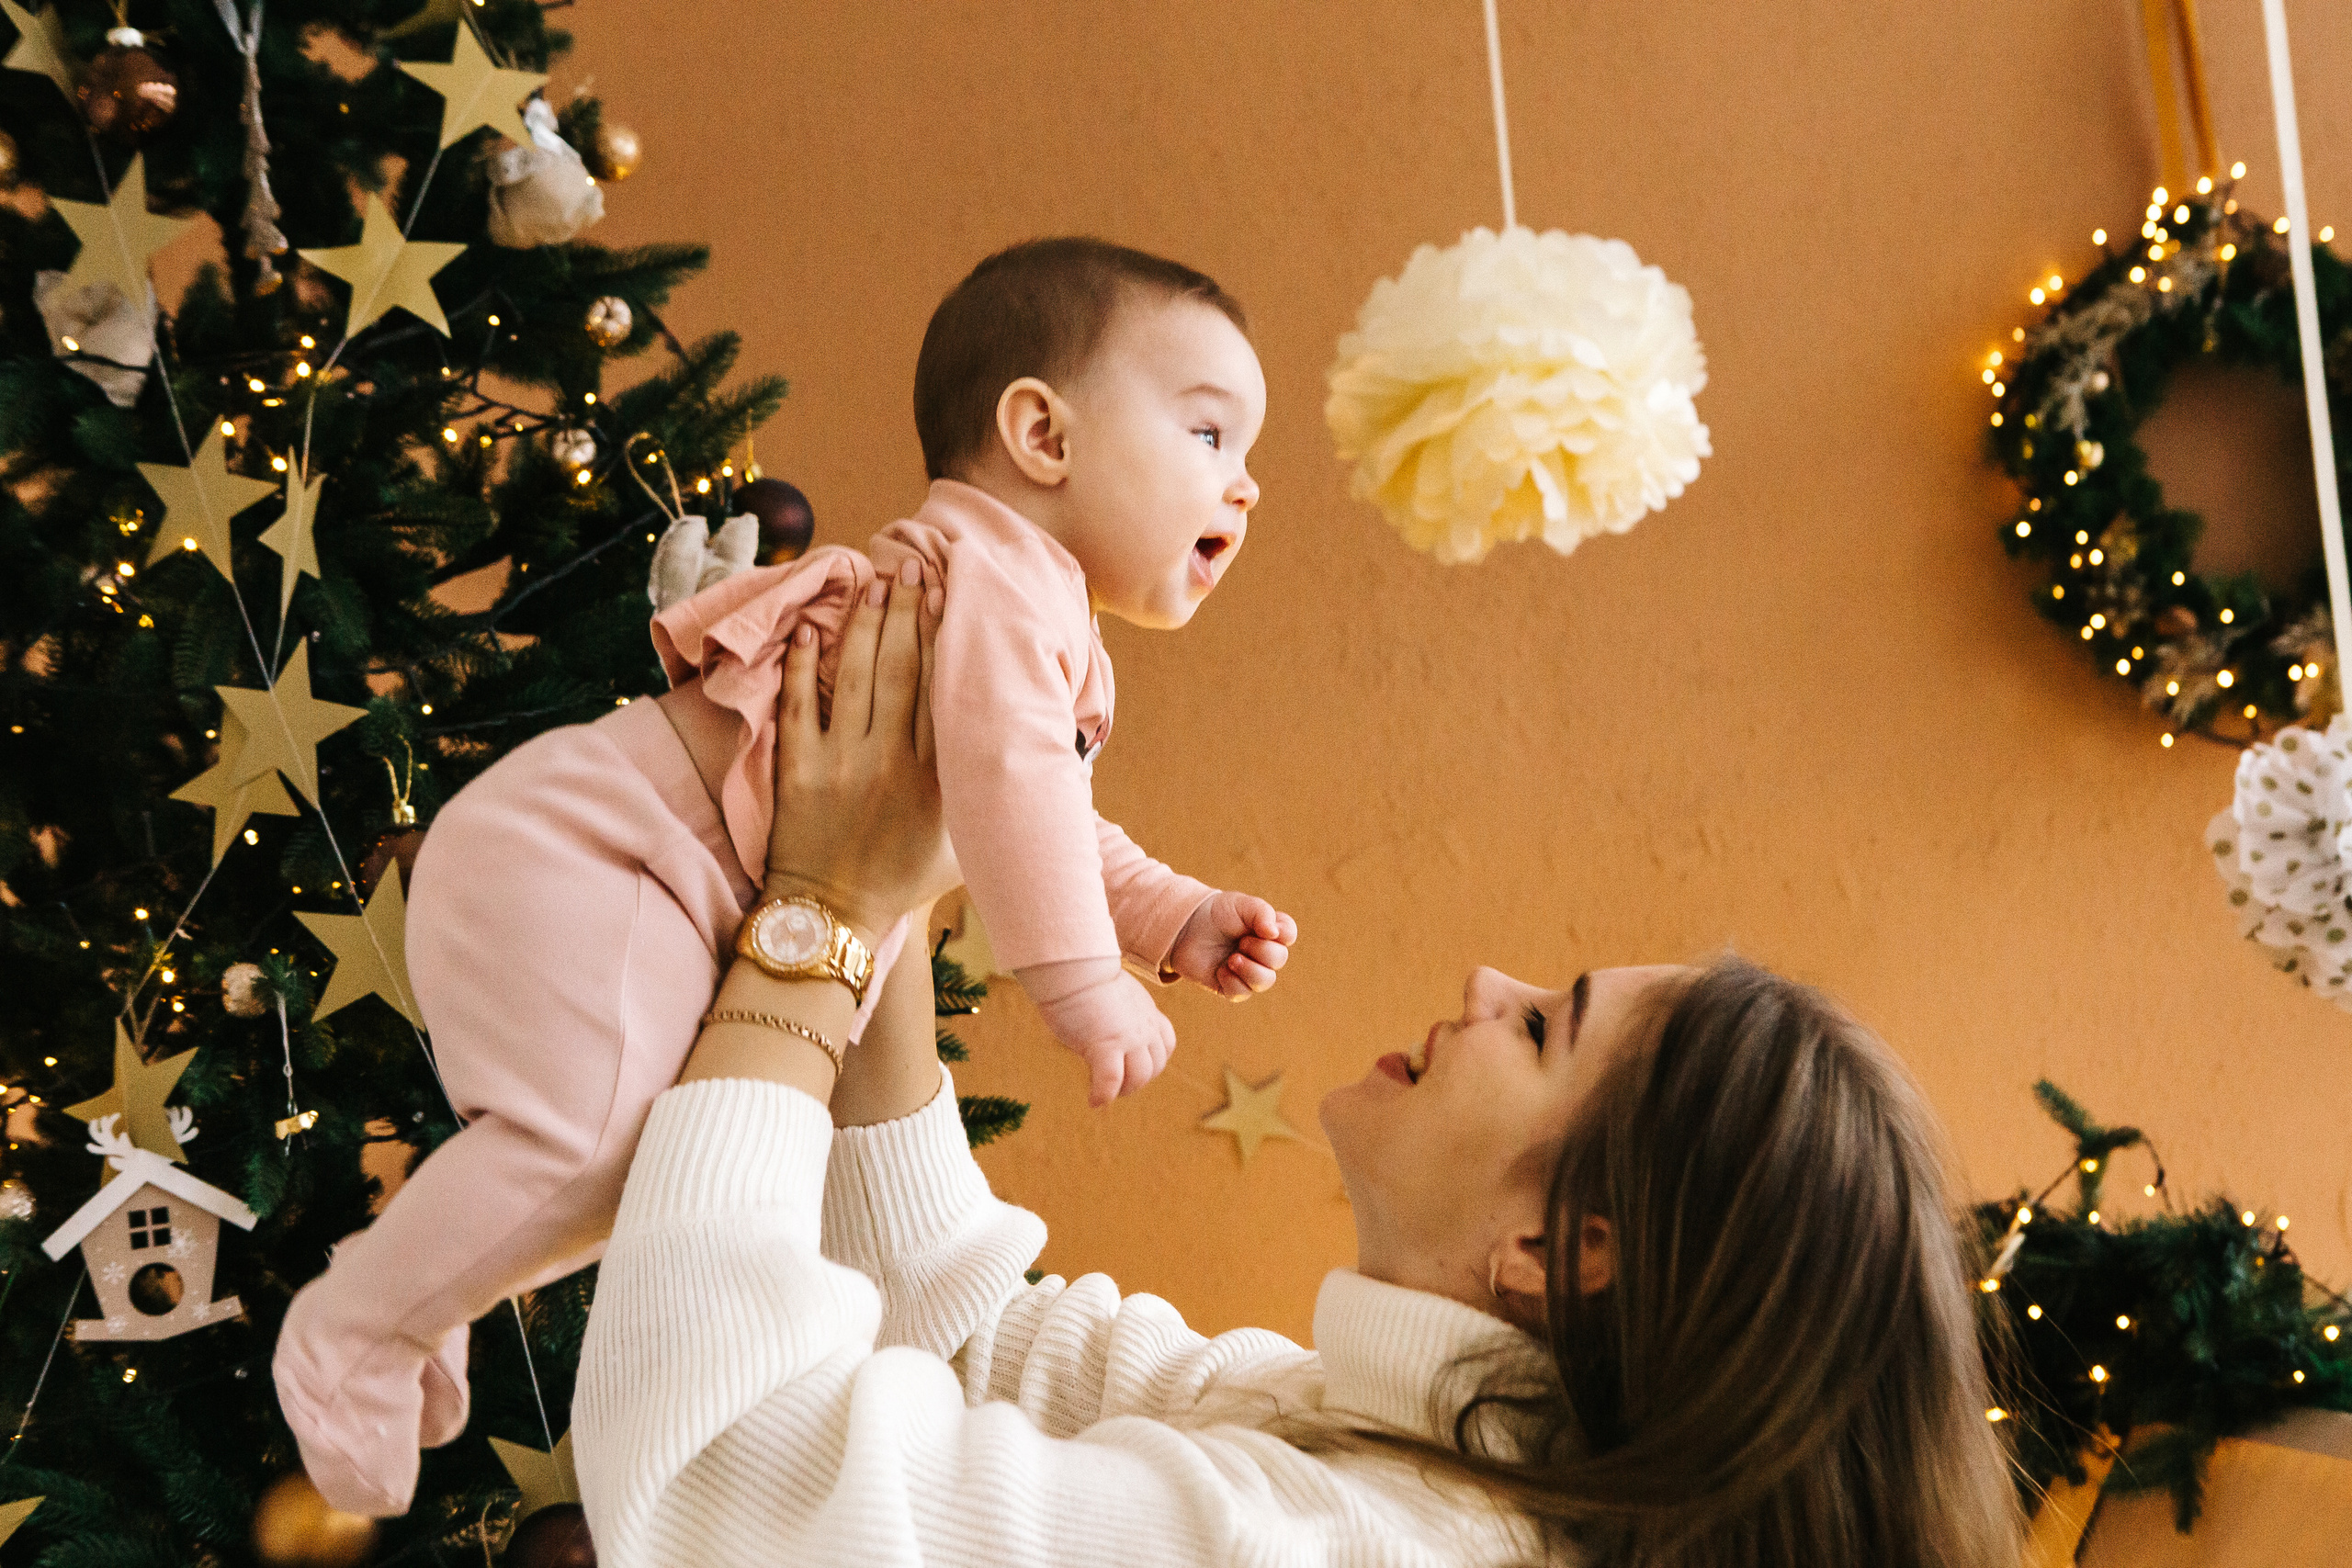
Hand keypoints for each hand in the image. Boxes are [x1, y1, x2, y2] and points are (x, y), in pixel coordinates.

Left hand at [764, 561, 959, 936]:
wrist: (834, 917)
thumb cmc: (903, 880)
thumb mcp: (965, 841)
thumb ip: (989, 792)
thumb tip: (1048, 759)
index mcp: (939, 777)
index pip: (945, 689)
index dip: (947, 635)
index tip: (951, 594)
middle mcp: (893, 762)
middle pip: (903, 669)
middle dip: (908, 611)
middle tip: (911, 566)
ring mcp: (842, 764)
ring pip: (856, 677)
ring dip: (864, 624)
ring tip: (871, 581)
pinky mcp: (798, 772)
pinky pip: (800, 706)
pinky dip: (802, 666)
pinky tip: (810, 629)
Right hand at [1019, 958, 1176, 1106]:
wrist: (1074, 967)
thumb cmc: (1083, 977)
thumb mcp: (1114, 995)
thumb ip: (1119, 1014)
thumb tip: (1106, 1029)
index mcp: (1147, 1012)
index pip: (1166, 1043)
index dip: (1154, 1059)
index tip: (1135, 1064)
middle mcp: (1145, 1027)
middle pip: (1155, 1066)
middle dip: (1139, 1079)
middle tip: (1118, 1084)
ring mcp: (1128, 1038)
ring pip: (1138, 1078)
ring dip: (1124, 1090)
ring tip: (1106, 1094)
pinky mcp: (1105, 1046)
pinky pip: (1110, 1082)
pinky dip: (1103, 1095)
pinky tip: (1093, 1101)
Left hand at [1166, 892, 1296, 999]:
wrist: (1185, 927)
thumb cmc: (1216, 913)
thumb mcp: (1240, 905)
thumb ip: (1262, 913)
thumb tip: (1274, 934)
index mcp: (1268, 931)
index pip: (1289, 935)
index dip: (1281, 933)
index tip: (1262, 927)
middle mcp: (1262, 952)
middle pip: (1279, 959)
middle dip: (1261, 950)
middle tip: (1240, 941)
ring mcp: (1248, 971)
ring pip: (1265, 981)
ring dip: (1250, 969)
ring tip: (1232, 959)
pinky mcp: (1230, 986)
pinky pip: (1242, 993)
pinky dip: (1232, 982)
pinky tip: (1220, 970)